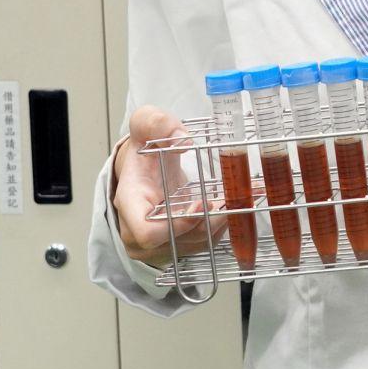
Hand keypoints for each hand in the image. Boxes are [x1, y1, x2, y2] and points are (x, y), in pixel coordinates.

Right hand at [112, 105, 224, 265]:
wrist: (141, 171)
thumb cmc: (142, 150)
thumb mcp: (145, 124)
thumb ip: (158, 123)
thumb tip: (183, 140)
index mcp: (129, 204)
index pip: (146, 233)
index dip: (177, 224)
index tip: (201, 202)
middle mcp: (138, 233)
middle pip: (178, 240)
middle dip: (209, 220)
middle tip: (231, 200)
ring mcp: (157, 245)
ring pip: (196, 243)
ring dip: (220, 223)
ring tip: (238, 199)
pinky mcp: (176, 246)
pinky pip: (204, 242)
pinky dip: (222, 225)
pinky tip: (233, 205)